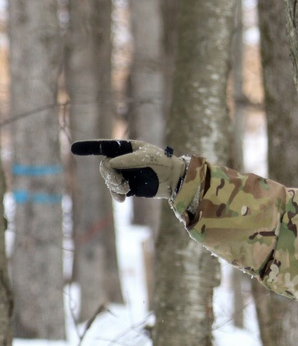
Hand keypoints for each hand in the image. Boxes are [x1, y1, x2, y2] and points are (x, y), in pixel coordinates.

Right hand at [71, 140, 186, 201]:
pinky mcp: (128, 185)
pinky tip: (122, 199)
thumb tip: (111, 163)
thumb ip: (129, 160)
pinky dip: (116, 194)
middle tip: (120, 183)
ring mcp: (124, 173)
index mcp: (126, 148)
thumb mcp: (147, 158)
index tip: (74, 148)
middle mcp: (122, 159)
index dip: (89, 147)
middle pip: (104, 166)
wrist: (175, 180)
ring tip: (126, 189)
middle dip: (109, 175)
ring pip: (108, 179)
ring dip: (114, 185)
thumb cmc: (163, 163)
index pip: (104, 146)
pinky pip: (115, 190)